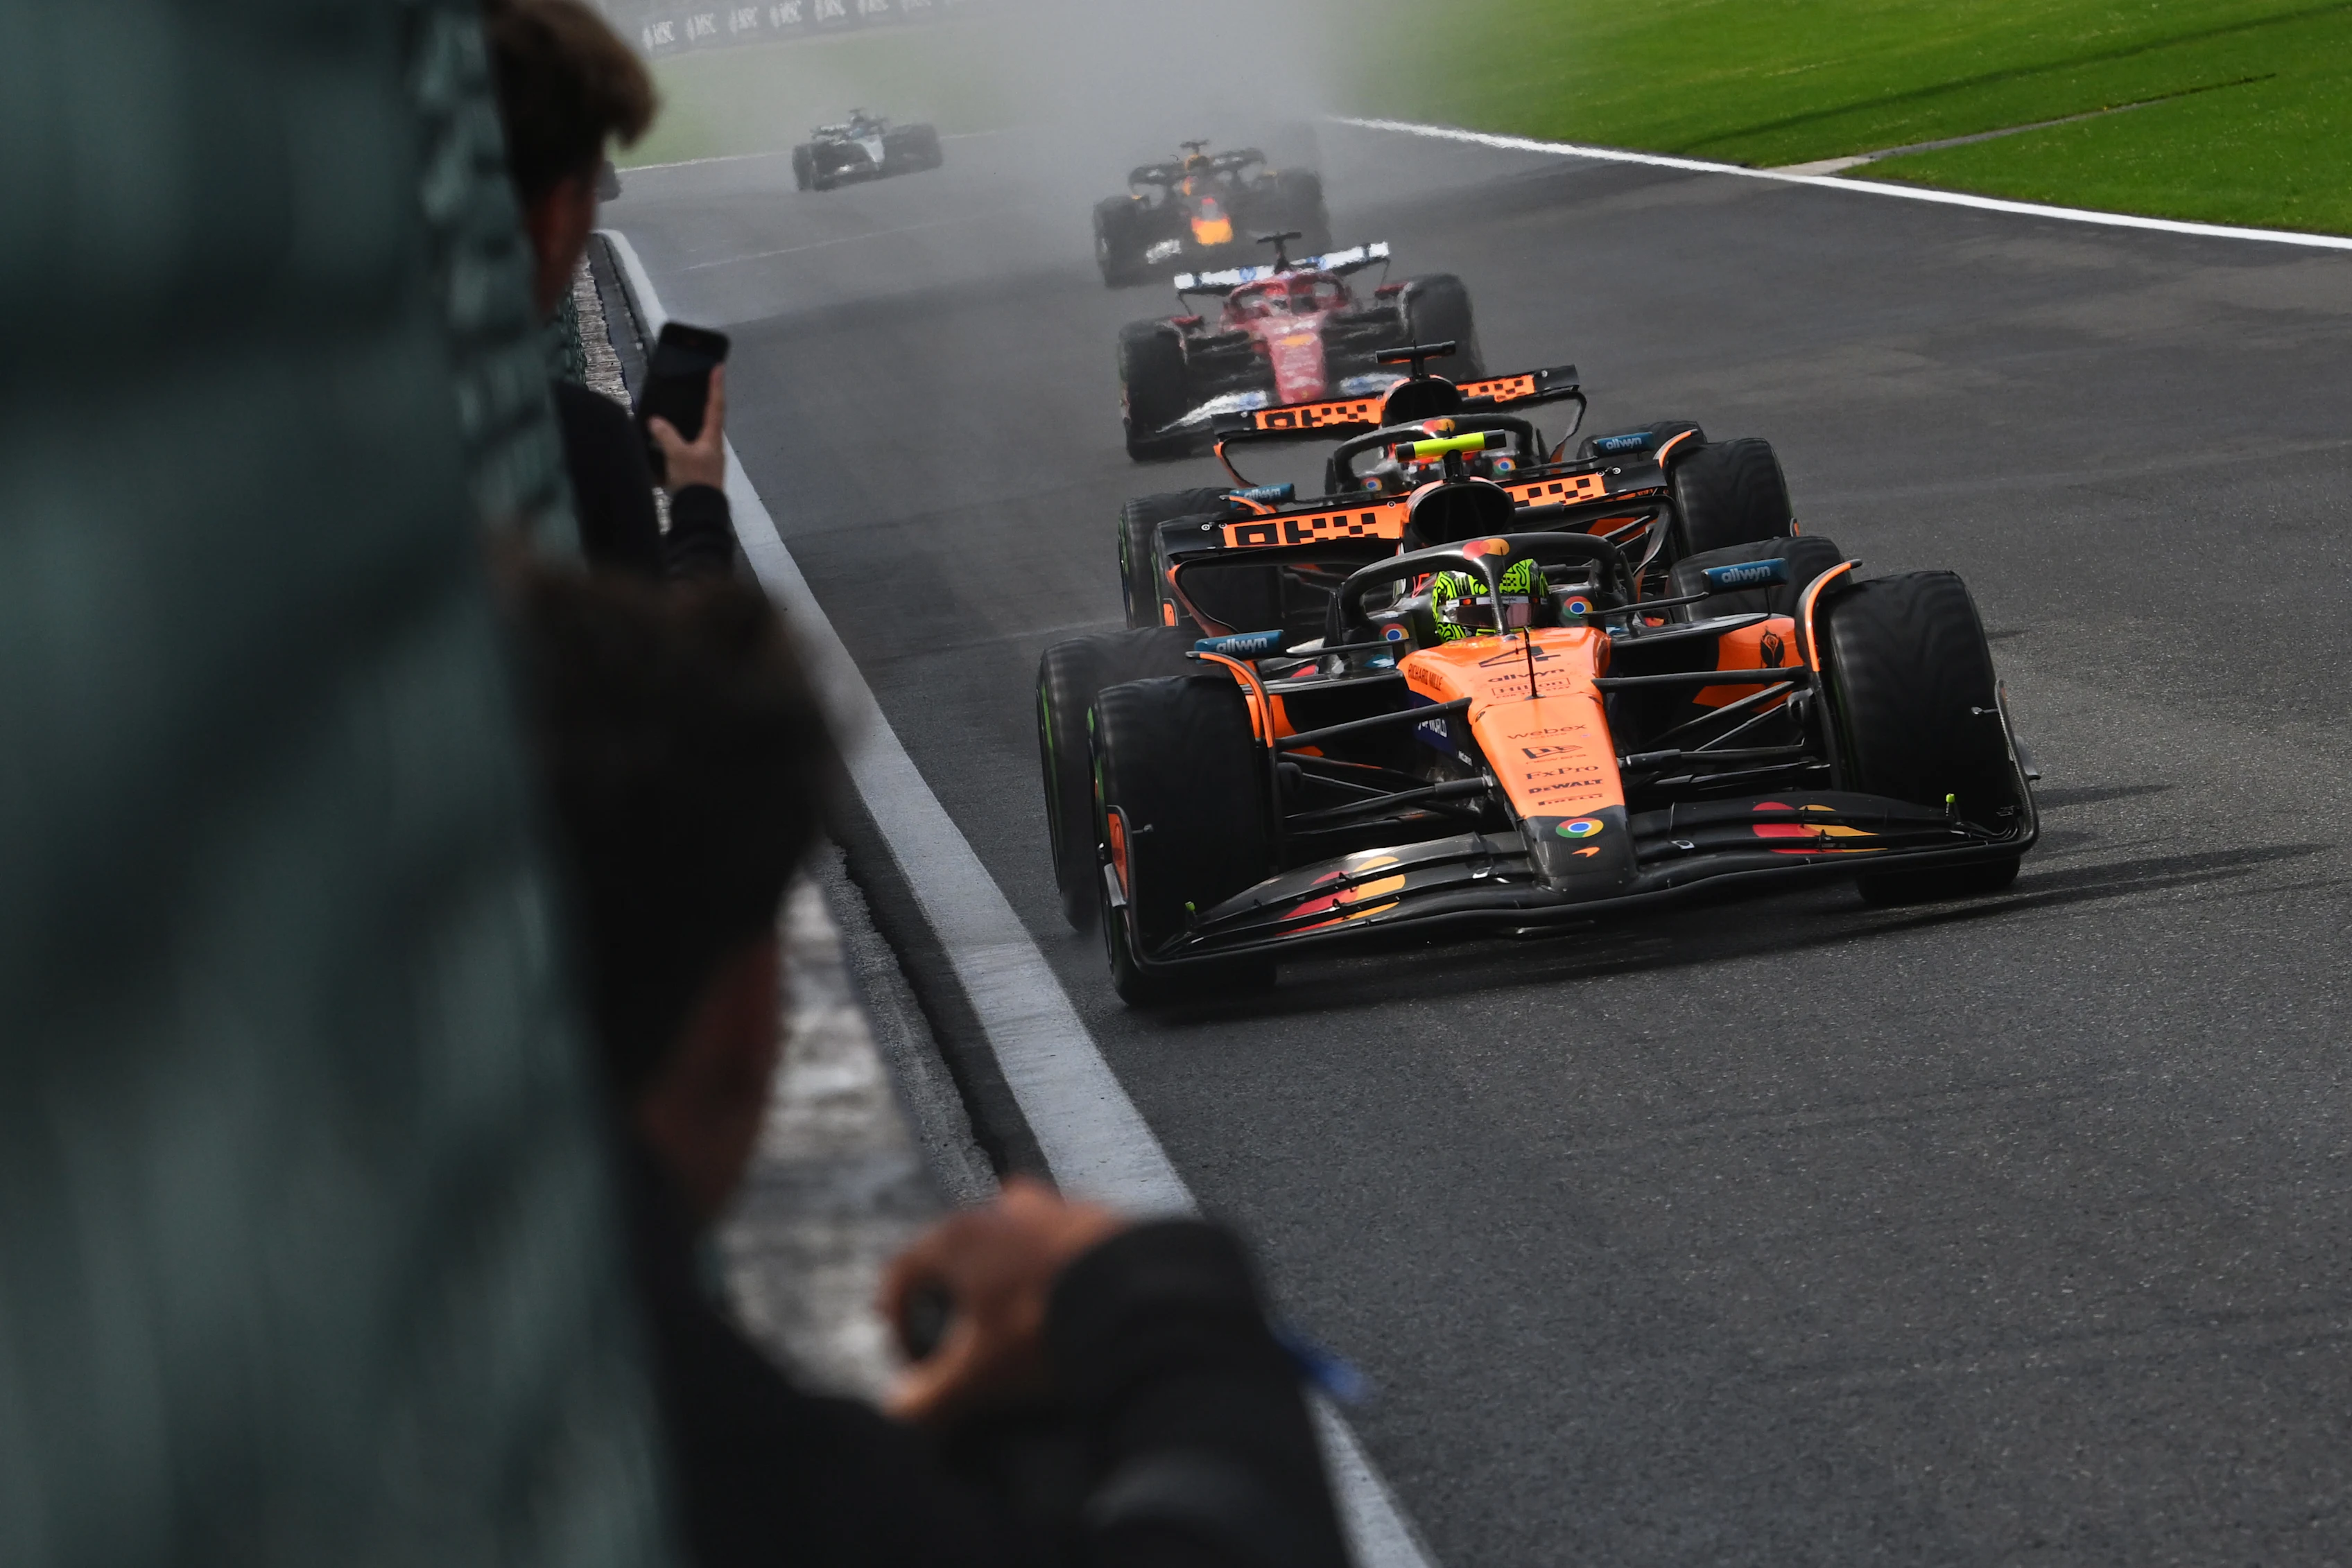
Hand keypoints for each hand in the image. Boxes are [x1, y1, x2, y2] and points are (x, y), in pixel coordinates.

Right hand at [647, 365, 727, 493]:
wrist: (699, 512)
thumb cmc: (694, 481)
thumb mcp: (677, 455)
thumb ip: (666, 435)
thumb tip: (655, 421)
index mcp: (712, 438)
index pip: (716, 405)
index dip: (716, 385)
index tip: (719, 367)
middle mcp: (712, 446)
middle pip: (707, 419)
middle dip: (701, 402)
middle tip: (697, 386)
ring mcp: (706, 459)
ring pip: (695, 435)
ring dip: (685, 424)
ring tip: (673, 414)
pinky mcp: (697, 471)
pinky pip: (686, 451)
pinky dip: (676, 444)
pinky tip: (664, 445)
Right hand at [880, 1176, 1125, 1425]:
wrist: (1143, 1298)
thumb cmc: (1046, 1328)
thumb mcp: (980, 1375)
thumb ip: (929, 1398)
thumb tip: (897, 1413)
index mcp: (959, 1237)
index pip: (902, 1271)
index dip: (894, 1315)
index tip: (909, 1349)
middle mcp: (999, 1208)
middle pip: (954, 1249)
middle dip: (948, 1291)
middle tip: (956, 1332)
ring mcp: (1050, 1206)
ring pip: (1007, 1236)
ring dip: (1000, 1271)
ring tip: (1012, 1314)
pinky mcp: (1095, 1215)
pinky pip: (1057, 1238)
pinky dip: (1049, 1266)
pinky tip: (1063, 1299)